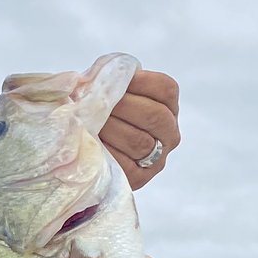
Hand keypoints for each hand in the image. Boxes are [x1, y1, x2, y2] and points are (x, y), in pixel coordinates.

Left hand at [99, 70, 180, 189]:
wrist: (88, 156)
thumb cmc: (98, 116)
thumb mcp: (109, 95)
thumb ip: (110, 83)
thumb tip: (96, 79)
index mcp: (168, 107)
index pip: (165, 89)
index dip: (140, 82)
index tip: (115, 79)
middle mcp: (169, 133)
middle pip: (154, 116)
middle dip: (122, 106)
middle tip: (97, 103)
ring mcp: (157, 158)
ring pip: (139, 141)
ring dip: (111, 130)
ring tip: (89, 123)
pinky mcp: (139, 178)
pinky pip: (126, 165)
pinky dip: (107, 152)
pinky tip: (91, 143)